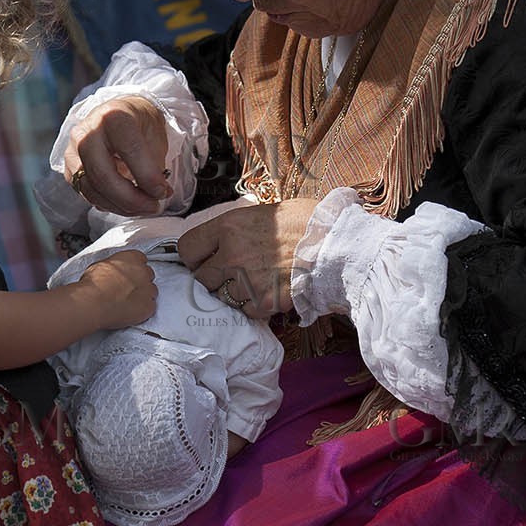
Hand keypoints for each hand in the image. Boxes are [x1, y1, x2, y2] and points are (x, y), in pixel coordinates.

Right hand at [66, 97, 171, 215]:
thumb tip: (158, 194)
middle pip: (104, 175)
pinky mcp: (69, 170)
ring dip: (122, 206)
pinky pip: (88, 195)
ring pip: (93, 190)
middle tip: (153, 206)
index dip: (148, 176)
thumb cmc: (139, 125)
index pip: (130, 150)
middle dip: (132, 199)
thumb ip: (156, 165)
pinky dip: (111, 205)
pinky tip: (127, 204)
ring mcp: (73, 151)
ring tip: (144, 207)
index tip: (163, 191)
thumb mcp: (156, 135)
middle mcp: (87, 132)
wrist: (118, 117)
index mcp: (113, 116)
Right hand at [74, 249, 157, 330]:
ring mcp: (148, 289)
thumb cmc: (94, 284)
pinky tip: (130, 311)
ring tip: (128, 301)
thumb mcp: (101, 265)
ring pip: (151, 291)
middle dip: (140, 281)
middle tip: (127, 289)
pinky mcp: (149, 306)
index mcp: (133, 258)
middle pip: (148, 275)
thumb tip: (114, 271)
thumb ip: (115, 266)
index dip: (134, 268)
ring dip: (143, 295)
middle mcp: (144, 272)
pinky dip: (143, 310)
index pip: (141, 259)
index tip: (129, 274)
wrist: (93, 302)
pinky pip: (150, 307)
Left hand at [177, 198, 318, 319]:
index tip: (206, 259)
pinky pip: (246, 310)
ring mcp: (246, 281)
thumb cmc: (306, 223)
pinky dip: (256, 305)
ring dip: (236, 293)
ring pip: (223, 297)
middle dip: (215, 278)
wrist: (338, 244)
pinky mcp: (263, 303)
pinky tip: (272, 290)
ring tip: (258, 281)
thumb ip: (235, 231)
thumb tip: (215, 245)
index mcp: (229, 226)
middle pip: (202, 278)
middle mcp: (231, 254)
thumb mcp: (263, 214)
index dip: (196, 257)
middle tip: (235, 273)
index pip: (187, 249)